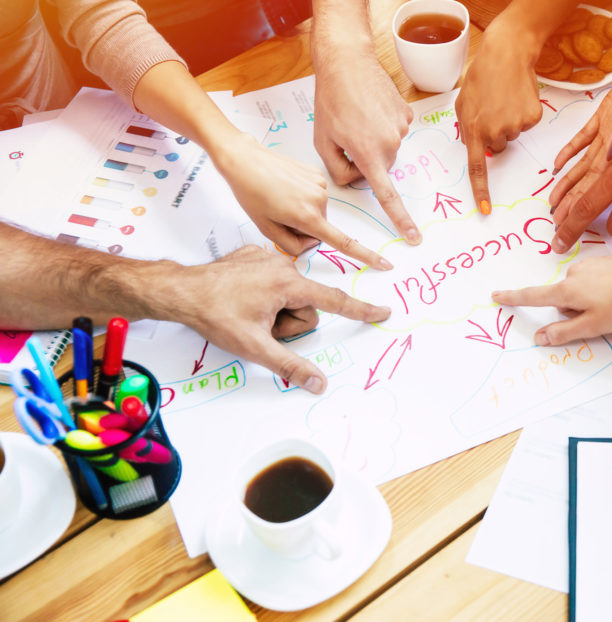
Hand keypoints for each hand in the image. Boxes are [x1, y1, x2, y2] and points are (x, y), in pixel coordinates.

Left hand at [174, 246, 389, 393]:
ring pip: (289, 294)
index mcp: (288, 284)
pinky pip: (273, 281)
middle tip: (261, 328)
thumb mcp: (254, 347)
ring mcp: (267, 258)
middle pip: (306, 305)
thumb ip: (290, 366)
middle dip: (288, 322)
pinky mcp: (254, 256)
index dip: (361, 310)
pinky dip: (263, 294)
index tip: (383, 311)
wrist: (180, 291)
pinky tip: (242, 299)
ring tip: (248, 314)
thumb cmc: (215, 314)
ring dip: (275, 310)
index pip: (335, 301)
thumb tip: (318, 384)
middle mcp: (282, 266)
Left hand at [213, 133, 392, 268]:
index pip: (344, 242)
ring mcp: (320, 185)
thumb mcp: (267, 228)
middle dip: (304, 226)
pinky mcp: (317, 173)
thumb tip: (311, 242)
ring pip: (318, 210)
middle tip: (278, 213)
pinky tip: (285, 186)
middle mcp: (319, 201)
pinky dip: (302, 195)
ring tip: (278, 196)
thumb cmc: (250, 193)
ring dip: (302, 209)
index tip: (384, 263)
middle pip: (321, 226)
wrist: (245, 160)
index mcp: (307, 217)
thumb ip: (293, 244)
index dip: (366, 255)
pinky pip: (315, 194)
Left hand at [313, 55, 420, 244]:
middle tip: (347, 134)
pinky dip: (382, 124)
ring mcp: (401, 128)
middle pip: (380, 167)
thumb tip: (357, 178)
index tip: (413, 237)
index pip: (387, 195)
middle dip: (365, 158)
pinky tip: (370, 108)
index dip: (401, 219)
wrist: (347, 62)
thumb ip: (338, 170)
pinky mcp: (407, 114)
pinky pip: (394, 130)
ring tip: (357, 116)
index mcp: (368, 154)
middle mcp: (390, 144)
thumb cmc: (330, 100)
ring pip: (387, 148)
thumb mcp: (322, 141)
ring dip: (373, 138)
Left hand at [455, 28, 543, 214]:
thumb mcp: (463, 104)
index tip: (485, 209)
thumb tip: (475, 147)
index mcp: (474, 130)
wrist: (507, 54)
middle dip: (495, 133)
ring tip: (503, 99)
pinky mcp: (532, 118)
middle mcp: (496, 131)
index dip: (481, 190)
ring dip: (508, 121)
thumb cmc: (482, 77)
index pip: (478, 167)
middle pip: (498, 147)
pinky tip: (516, 97)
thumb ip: (467, 130)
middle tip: (493, 108)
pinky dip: (522, 114)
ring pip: (512, 136)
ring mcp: (516, 125)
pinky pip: (526, 125)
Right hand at [491, 254, 611, 345]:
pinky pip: (591, 280)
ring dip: (587, 301)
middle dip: (573, 310)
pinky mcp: (602, 262)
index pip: (533, 296)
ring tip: (611, 305)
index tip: (496, 295)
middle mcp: (573, 274)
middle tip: (598, 317)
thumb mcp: (592, 326)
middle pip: (561, 298)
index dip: (514, 297)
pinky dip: (598, 290)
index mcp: (567, 291)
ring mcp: (588, 266)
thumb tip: (539, 336)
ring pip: (577, 290)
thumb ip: (563, 332)